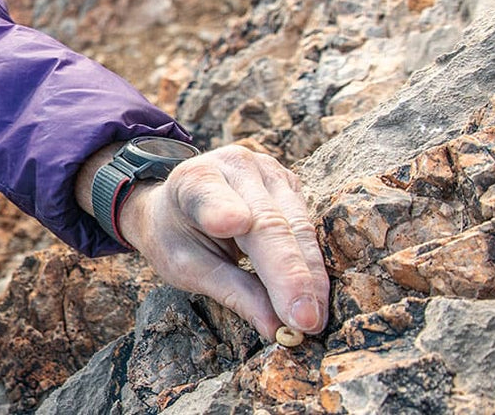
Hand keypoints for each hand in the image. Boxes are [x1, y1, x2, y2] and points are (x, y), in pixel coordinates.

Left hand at [93, 144, 328, 339]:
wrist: (178, 203)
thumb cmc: (177, 236)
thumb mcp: (185, 266)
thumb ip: (231, 291)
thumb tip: (276, 328)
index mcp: (192, 179)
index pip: (209, 197)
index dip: (223, 210)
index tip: (235, 225)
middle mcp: (235, 166)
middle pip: (269, 221)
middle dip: (290, 275)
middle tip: (304, 321)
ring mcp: (268, 170)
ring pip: (298, 226)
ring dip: (311, 277)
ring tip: (315, 320)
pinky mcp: (291, 183)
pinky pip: (307, 227)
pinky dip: (313, 266)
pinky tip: (318, 299)